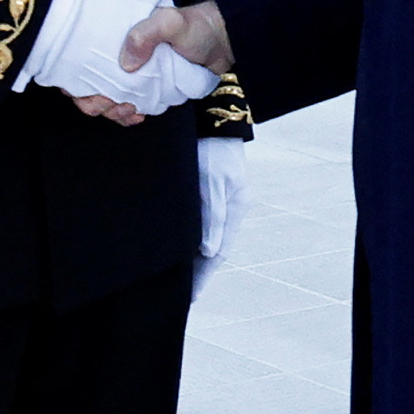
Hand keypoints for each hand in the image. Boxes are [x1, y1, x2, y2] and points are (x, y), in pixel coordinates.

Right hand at [70, 0, 227, 125]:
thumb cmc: (195, 26)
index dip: (76, 79)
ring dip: (112, 111)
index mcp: (115, 36)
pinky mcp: (148, 90)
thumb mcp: (170, 22)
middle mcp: (119, 56)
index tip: (88, 92)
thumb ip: (146, 34)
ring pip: (108, 99)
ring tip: (129, 111)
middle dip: (94, 101)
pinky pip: (129, 107)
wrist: (223, 41)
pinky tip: (137, 115)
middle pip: (90, 84)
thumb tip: (125, 63)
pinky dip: (128, 115)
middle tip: (112, 104)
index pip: (81, 59)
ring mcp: (134, 75)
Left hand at [192, 136, 245, 297]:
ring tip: (177, 276)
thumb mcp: (213, 183)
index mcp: (236, 208)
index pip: (220, 252)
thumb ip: (212, 216)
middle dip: (199, 271)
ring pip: (206, 235)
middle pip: (214, 247)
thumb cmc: (212, 148)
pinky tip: (179, 245)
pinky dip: (190, 237)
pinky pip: (199, 221)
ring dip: (194, 256)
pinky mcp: (208, 189)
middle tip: (181, 293)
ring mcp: (221, 198)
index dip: (205, 275)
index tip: (191, 296)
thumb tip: (208, 251)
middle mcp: (231, 207)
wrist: (213, 117)